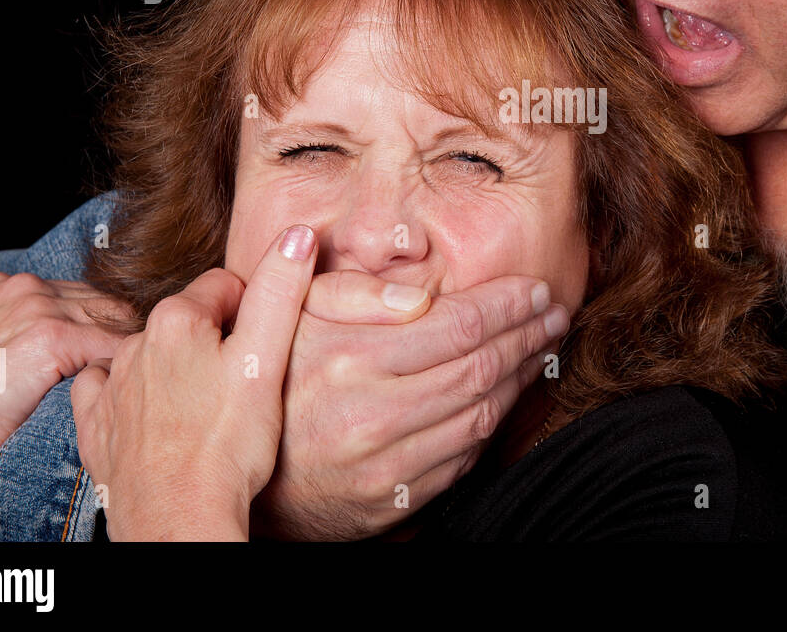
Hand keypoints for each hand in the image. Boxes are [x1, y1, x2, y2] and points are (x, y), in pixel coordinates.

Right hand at [0, 273, 127, 539]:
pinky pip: (113, 346)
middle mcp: (24, 287)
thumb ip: (19, 333)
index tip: (119, 349)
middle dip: (122, 332)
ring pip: (114, 320)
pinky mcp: (53, 336)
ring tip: (139, 378)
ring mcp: (38, 308)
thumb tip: (68, 347)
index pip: (81, 294)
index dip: (103, 323)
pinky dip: (123, 367)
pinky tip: (123, 389)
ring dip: (127, 350)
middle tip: (142, 364)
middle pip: (104, 302)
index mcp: (5, 286)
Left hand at [71, 224, 316, 540]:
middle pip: (189, 321)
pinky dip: (132, 398)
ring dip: (178, 370)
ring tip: (207, 409)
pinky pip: (108, 393)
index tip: (264, 349)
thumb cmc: (228, 445)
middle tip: (243, 383)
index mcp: (177, 319)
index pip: (225, 287)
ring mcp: (110, 386)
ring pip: (152, 357)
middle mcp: (134, 344)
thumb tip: (297, 234)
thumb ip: (280, 290)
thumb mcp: (266, 359)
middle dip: (216, 341)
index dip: (253, 314)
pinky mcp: (97, 426)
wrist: (178, 518)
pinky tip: (158, 419)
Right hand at [253, 274, 567, 539]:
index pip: (457, 325)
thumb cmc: (268, 376)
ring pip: (480, 415)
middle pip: (479, 368)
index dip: (506, 304)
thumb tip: (423, 291)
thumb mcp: (291, 315)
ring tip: (539, 349)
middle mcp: (369, 413)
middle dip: (527, 336)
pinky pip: (461, 458)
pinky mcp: (392, 498)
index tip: (534, 289)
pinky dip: (492, 423)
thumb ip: (354, 293)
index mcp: (349, 358)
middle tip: (553, 313)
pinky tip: (503, 395)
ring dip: (519, 378)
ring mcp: (384, 462)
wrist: (233, 467)